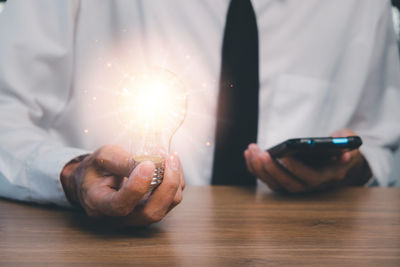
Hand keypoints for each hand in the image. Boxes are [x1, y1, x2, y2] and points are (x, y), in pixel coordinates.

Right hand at [60, 145, 184, 225]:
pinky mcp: (151, 209)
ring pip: (166, 206)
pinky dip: (176, 180)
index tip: (148, 164)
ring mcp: (138, 217)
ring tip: (170, 156)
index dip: (137, 187)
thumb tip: (149, 164)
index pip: (120, 205)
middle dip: (166, 185)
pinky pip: (171, 199)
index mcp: (99, 204)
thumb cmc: (97, 169)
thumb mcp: (102, 158)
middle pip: (151, 213)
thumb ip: (122, 161)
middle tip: (170, 159)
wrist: (94, 181)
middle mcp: (120, 218)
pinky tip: (170, 163)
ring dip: (174, 180)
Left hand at [244, 129, 371, 192]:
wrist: (336, 162)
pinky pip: (266, 178)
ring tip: (252, 150)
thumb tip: (343, 154)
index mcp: (327, 176)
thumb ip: (347, 145)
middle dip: (273, 170)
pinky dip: (255, 167)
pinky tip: (249, 152)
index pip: (311, 178)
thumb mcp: (350, 144)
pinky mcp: (283, 181)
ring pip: (275, 184)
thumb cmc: (342, 150)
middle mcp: (310, 185)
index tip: (284, 155)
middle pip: (288, 184)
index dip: (297, 169)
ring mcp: (295, 185)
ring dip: (260, 169)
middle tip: (262, 154)